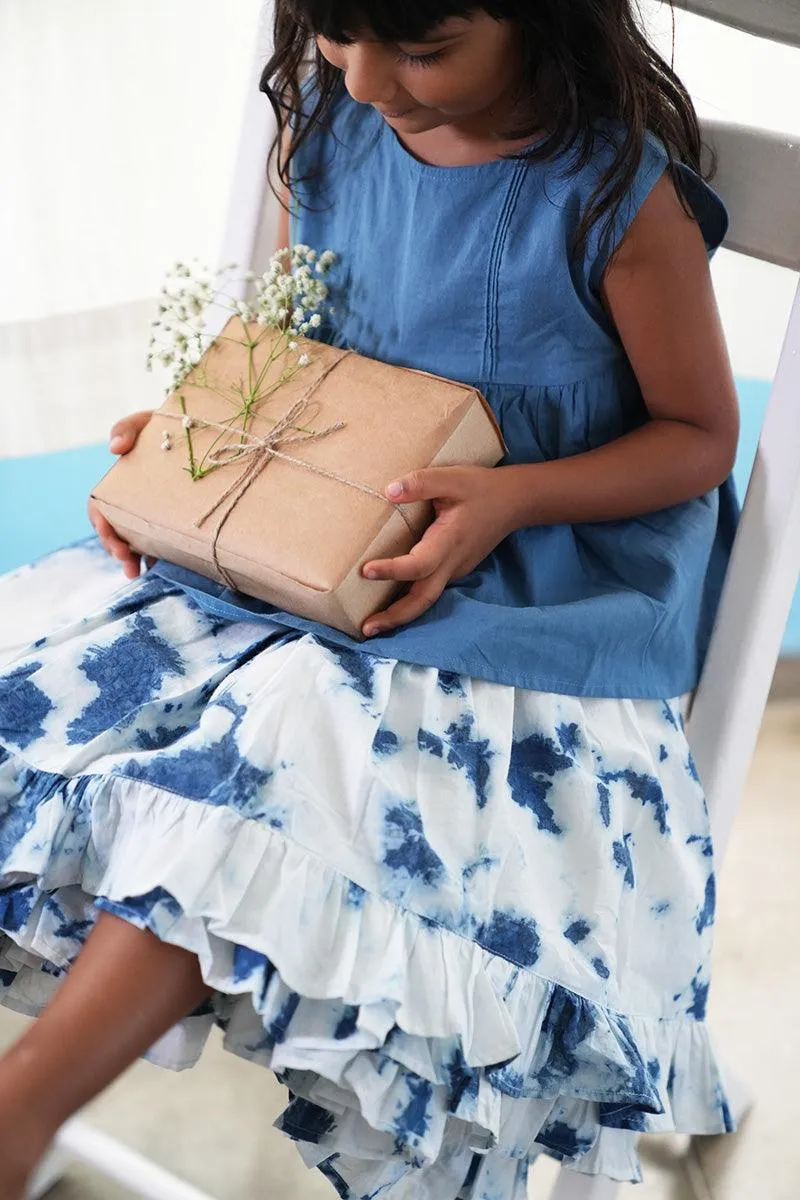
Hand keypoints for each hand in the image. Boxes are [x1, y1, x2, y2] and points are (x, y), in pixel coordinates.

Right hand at [88, 410, 153, 579]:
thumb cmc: (164, 426)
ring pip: (132, 544)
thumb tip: (114, 449)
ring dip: (129, 560)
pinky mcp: (169, 522)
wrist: (196, 435)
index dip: (99, 522)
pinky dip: (153, 557)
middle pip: (113, 532)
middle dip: (115, 548)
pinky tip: (156, 566)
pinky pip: (158, 545)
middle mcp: (129, 503)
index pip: (98, 508)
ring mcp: (148, 515)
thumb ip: (126, 428)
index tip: (107, 530)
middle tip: (125, 558)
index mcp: (117, 484)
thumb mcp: (144, 422)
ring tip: (135, 571)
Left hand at [361, 466, 512, 636]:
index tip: (366, 571)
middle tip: (366, 629)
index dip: (393, 570)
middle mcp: (452, 563)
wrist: (514, 502)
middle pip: (423, 599)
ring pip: (426, 598)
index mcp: (449, 541)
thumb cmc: (480, 488)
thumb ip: (421, 483)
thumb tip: (388, 492)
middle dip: (395, 617)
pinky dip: (409, 601)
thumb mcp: (452, 478)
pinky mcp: (454, 569)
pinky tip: (389, 604)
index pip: (419, 564)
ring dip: (400, 615)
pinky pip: (429, 589)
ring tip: (371, 626)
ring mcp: (455, 570)